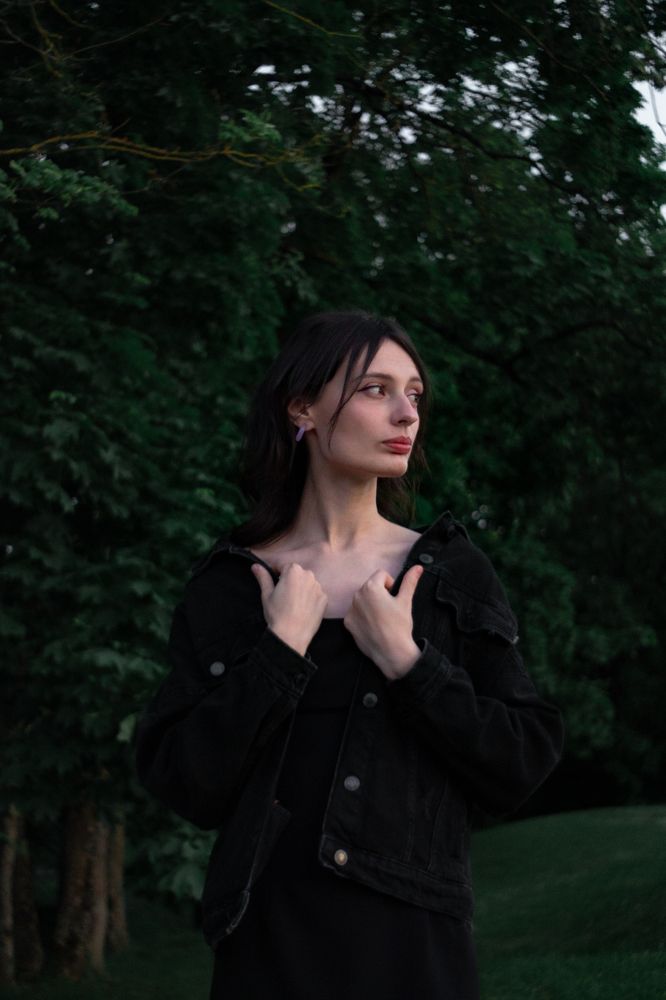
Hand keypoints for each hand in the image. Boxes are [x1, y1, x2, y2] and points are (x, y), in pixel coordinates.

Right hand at [251, 562, 327, 656]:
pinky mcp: (324, 598)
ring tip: (292, 604)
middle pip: (297, 574)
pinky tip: (302, 609)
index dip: (276, 574)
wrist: (292, 635)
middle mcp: (308, 575)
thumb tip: (256, 566)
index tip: (274, 584)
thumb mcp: (266, 594)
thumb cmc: (277, 614)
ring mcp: (318, 587)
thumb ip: (263, 577)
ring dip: (301, 589)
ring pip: (307, 583)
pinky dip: (310, 599)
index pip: (283, 566)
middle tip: (283, 596)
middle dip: (290, 581)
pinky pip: (315, 594)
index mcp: (293, 570)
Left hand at [343, 564, 423, 680]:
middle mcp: (357, 596)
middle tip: (389, 609)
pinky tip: (373, 626)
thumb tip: (418, 567)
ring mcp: (350, 610)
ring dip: (371, 604)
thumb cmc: (400, 625)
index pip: (381, 575)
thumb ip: (410, 581)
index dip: (391, 584)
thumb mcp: (406, 601)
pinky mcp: (348, 623)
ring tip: (382, 618)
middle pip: (371, 586)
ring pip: (362, 599)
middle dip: (380, 593)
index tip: (394, 598)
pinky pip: (355, 613)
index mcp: (371, 587)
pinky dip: (363, 616)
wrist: (391, 652)